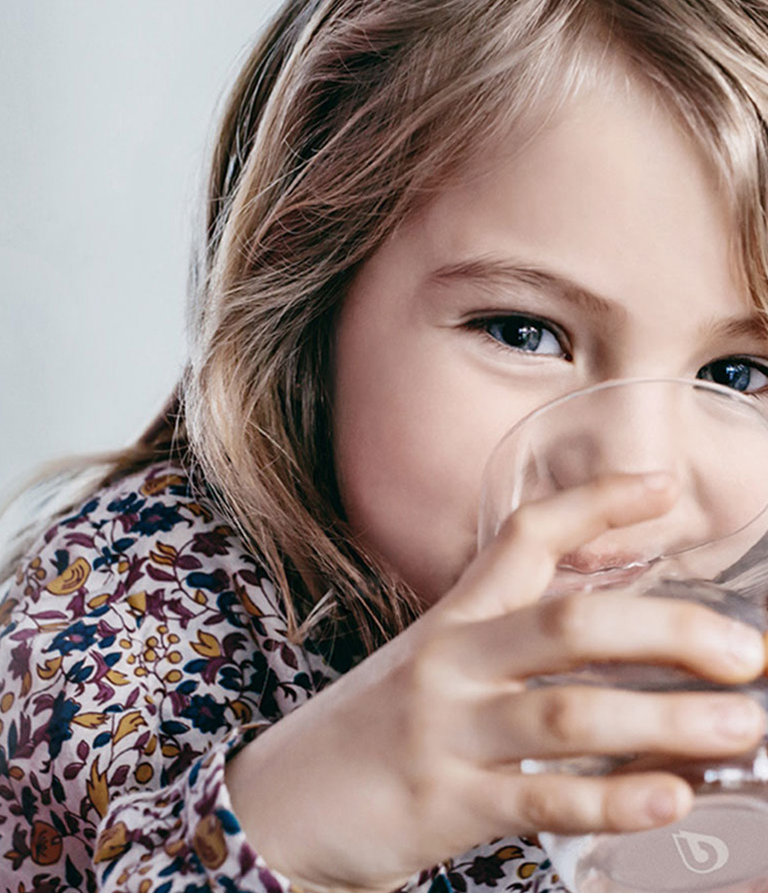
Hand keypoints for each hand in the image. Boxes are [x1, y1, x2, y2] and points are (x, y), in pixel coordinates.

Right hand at [226, 473, 766, 892]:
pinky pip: (542, 795)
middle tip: (744, 650)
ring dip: (664, 718)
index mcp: (453, 619)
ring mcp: (447, 729)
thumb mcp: (430, 666)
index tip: (661, 486)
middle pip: (568, 622)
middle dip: (665, 628)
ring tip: (738, 726)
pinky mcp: (445, 801)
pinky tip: (668, 795)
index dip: (594, 503)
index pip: (524, 538)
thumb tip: (607, 649)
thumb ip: (504, 647)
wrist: (280, 803)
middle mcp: (452, 660)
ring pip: (569, 710)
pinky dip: (612, 797)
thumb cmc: (372, 729)